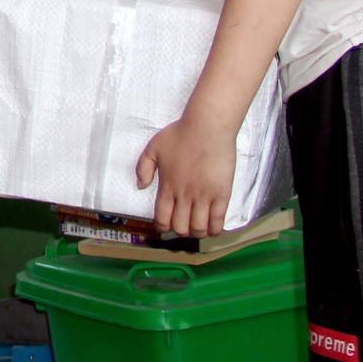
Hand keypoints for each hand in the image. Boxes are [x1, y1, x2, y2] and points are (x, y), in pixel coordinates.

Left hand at [137, 115, 238, 237]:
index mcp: (167, 187)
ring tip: (198, 227)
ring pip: (199, 229)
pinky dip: (215, 230)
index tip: (165, 226)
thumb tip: (141, 186)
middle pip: (180, 228)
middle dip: (180, 231)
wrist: (207, 128)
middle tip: (183, 225)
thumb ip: (143, 168)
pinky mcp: (222, 195)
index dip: (162, 227)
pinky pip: (218, 221)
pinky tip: (213, 228)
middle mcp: (184, 196)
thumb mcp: (153, 148)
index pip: (162, 218)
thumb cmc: (180, 135)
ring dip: (197, 233)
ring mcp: (204, 197)